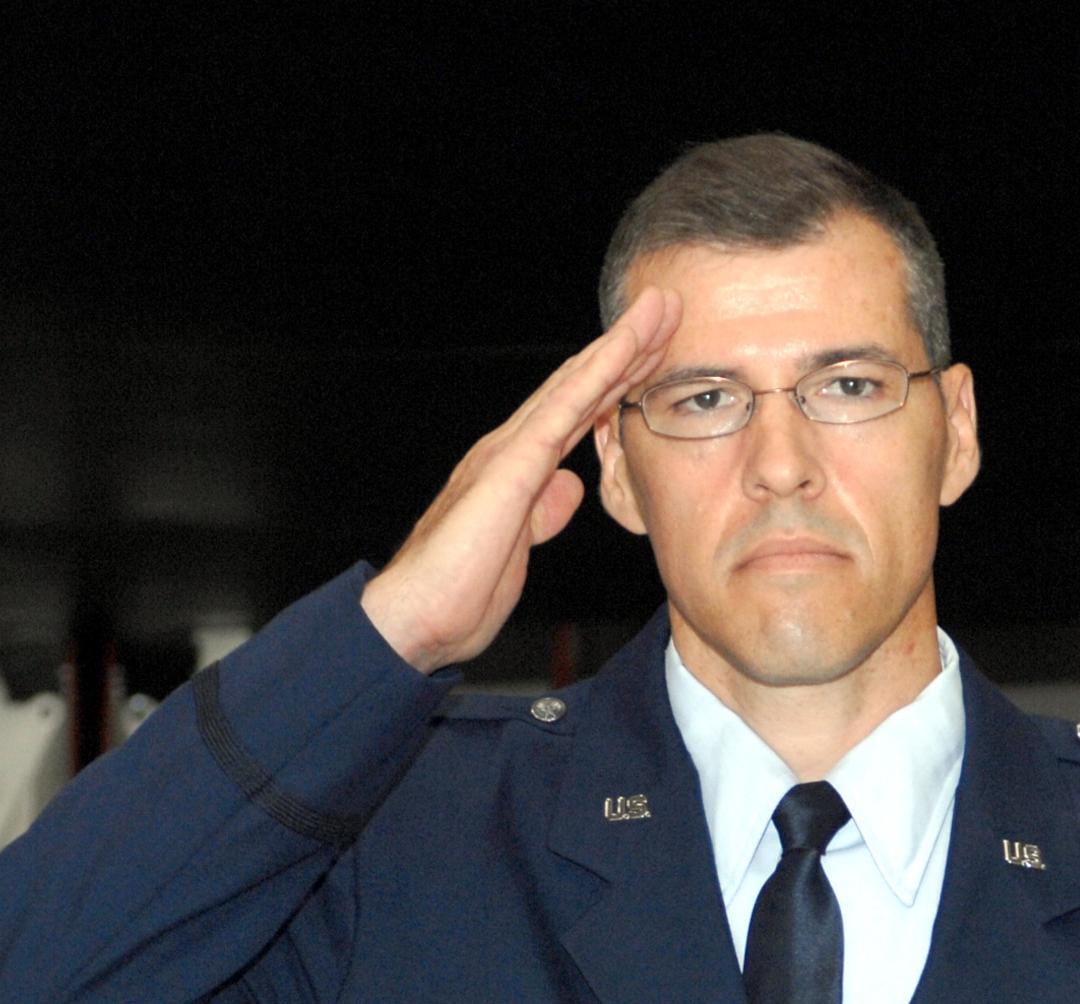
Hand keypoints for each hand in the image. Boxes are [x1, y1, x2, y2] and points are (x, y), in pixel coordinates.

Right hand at [362, 287, 681, 672]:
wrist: (412, 619)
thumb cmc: (455, 593)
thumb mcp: (517, 550)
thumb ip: (541, 513)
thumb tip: (567, 487)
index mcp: (517, 470)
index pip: (577, 414)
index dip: (617, 380)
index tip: (657, 353)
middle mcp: (512, 450)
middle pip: (580, 387)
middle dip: (627, 347)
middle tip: (668, 308)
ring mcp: (509, 453)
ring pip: (575, 385)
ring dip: (621, 344)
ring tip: (659, 309)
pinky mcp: (510, 468)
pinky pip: (562, 411)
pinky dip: (596, 374)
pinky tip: (625, 348)